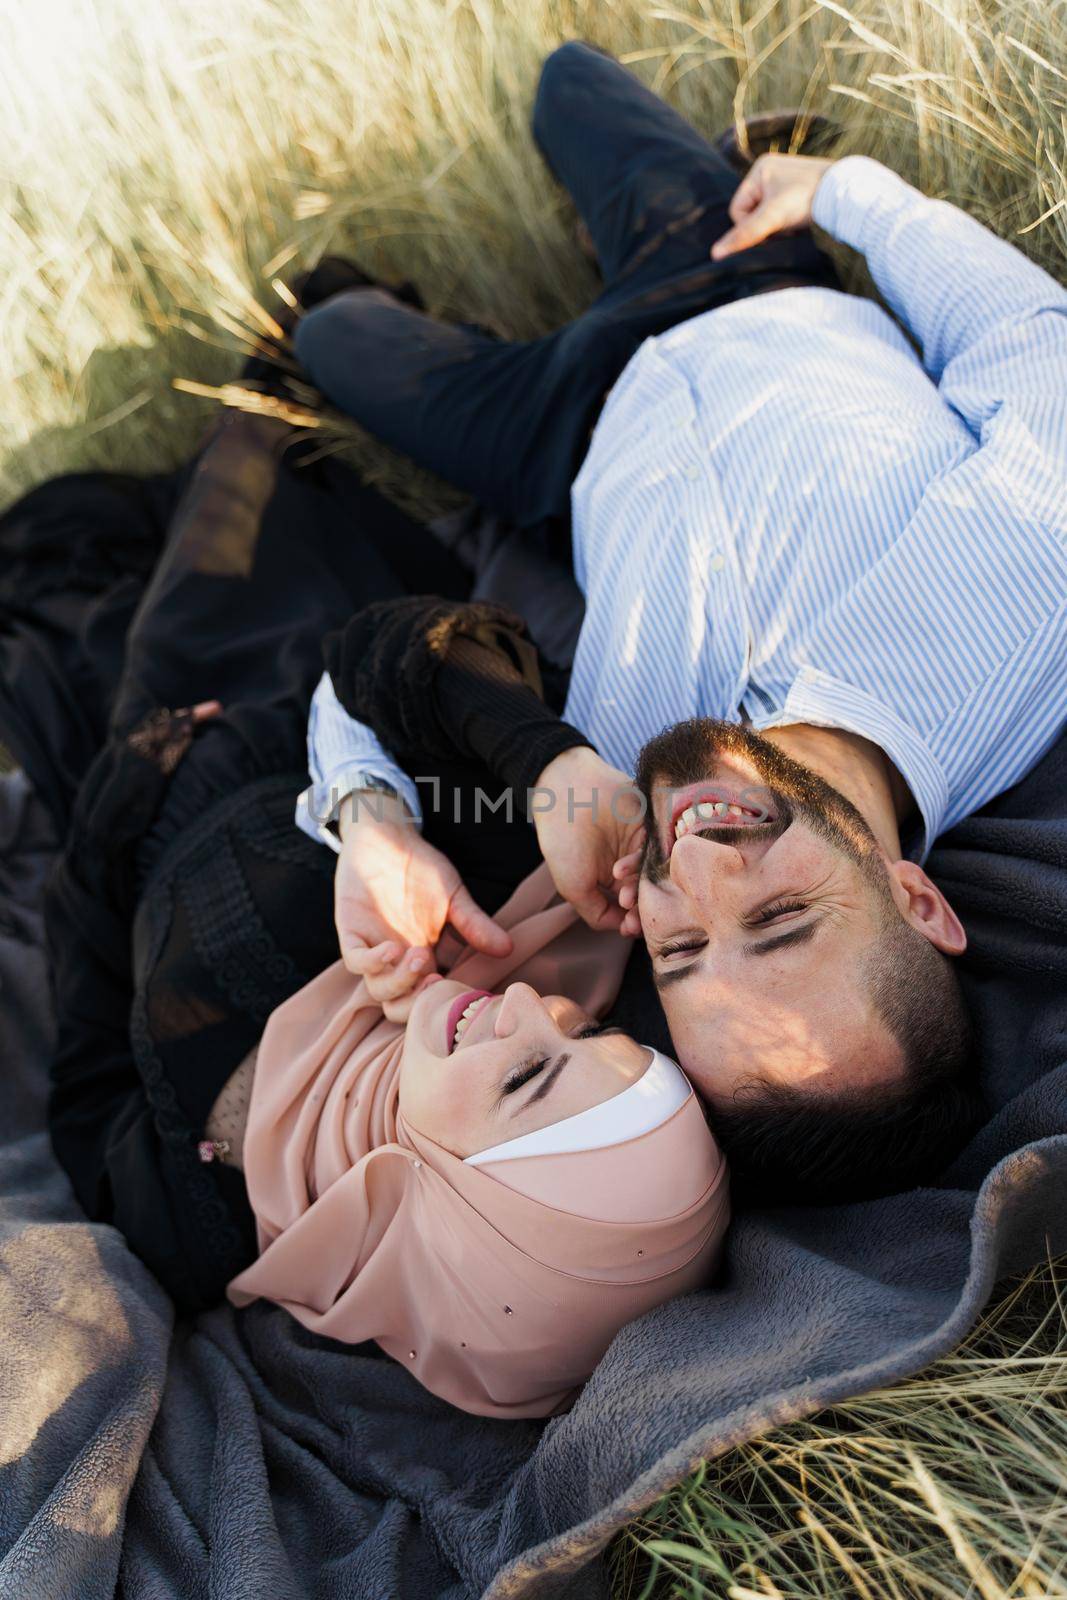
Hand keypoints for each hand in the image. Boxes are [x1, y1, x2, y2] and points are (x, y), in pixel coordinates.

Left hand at [334, 791, 511, 1019]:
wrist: (388, 837)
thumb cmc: (422, 869)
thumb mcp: (455, 898)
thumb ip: (476, 925)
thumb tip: (508, 948)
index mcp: (423, 959)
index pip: (429, 998)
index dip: (443, 1002)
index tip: (461, 990)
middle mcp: (397, 962)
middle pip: (399, 1006)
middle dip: (416, 1003)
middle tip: (436, 981)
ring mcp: (373, 949)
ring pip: (378, 990)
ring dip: (401, 981)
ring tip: (420, 955)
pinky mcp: (351, 932)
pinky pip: (355, 960)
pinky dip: (372, 962)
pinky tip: (392, 949)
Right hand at [532, 747, 645, 932]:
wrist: (565, 794)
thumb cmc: (563, 841)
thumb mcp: (574, 889)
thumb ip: (598, 914)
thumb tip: (625, 930)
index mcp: (615, 879)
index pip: (636, 906)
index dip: (636, 920)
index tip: (629, 927)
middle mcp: (633, 862)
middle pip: (651, 890)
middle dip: (641, 906)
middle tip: (628, 909)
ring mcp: (645, 843)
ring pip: (655, 873)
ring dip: (639, 886)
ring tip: (621, 889)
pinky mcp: (654, 823)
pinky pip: (660, 850)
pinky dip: (640, 863)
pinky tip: (620, 867)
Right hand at [711, 153, 832, 259]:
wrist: (847, 193)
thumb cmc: (807, 197)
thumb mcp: (772, 217)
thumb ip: (744, 235)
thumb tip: (715, 254)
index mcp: (759, 169)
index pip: (737, 209)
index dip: (750, 227)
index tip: (770, 231)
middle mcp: (771, 170)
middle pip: (753, 213)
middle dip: (766, 226)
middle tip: (784, 229)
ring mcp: (786, 179)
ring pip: (768, 215)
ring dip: (777, 226)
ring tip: (795, 225)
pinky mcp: (799, 189)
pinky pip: (783, 212)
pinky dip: (789, 222)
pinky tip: (801, 222)